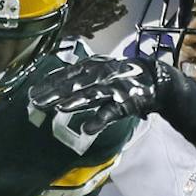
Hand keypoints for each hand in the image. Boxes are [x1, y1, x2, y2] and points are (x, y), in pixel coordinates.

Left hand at [28, 48, 195, 148]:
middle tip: (36, 99)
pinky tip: (86, 129)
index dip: (52, 80)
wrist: (161, 82)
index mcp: (98, 65)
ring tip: (58, 108)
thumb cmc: (127, 78)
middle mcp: (105, 73)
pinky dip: (99, 120)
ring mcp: (116, 87)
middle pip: (76, 82)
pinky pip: (111, 112)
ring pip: (92, 94)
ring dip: (75, 101)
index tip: (34, 88)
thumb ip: (83, 77)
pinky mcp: (127, 102)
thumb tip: (56, 83)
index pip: (70, 72)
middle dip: (55, 90)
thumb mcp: (104, 72)